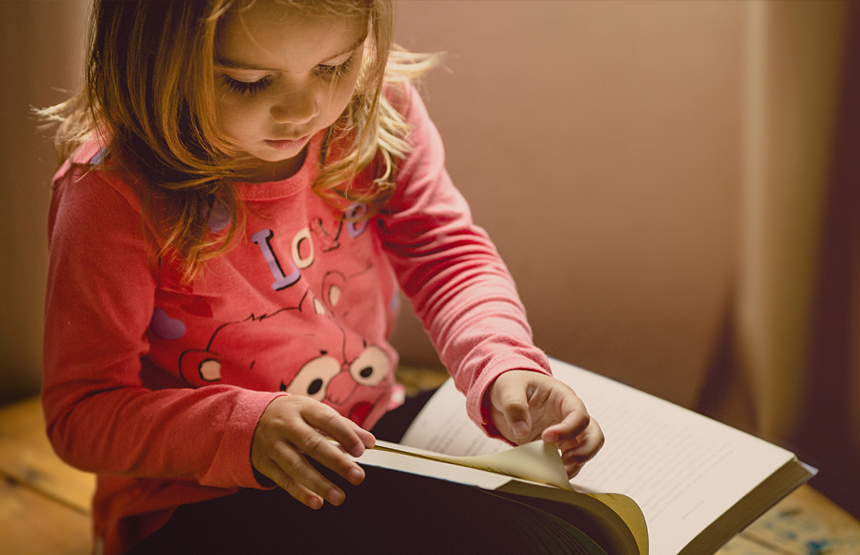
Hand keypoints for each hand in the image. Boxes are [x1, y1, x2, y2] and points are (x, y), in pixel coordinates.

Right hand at [251, 395, 375, 508]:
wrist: (251, 419)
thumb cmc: (293, 416)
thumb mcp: (314, 412)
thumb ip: (344, 426)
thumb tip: (369, 441)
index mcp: (303, 408)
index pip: (327, 419)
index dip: (345, 435)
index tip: (361, 450)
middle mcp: (286, 426)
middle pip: (312, 444)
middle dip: (336, 462)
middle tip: (357, 476)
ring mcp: (273, 445)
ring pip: (296, 465)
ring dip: (319, 483)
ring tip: (339, 496)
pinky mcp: (265, 463)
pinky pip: (283, 480)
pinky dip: (300, 493)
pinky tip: (316, 501)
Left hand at [489, 370, 603, 477]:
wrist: (505, 395)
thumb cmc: (513, 384)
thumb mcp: (508, 388)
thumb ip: (514, 406)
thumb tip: (522, 430)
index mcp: (563, 397)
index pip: (578, 414)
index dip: (567, 429)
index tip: (546, 437)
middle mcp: (569, 416)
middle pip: (593, 435)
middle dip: (585, 451)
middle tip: (565, 461)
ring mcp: (565, 432)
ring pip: (585, 450)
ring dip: (576, 464)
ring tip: (557, 471)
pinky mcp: (556, 446)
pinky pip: (569, 460)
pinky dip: (563, 469)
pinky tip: (551, 473)